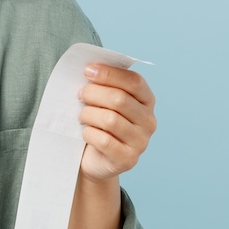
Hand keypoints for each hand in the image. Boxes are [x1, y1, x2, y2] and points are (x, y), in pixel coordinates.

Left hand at [77, 64, 156, 181]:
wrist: (94, 159)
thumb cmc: (98, 123)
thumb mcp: (103, 101)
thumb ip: (103, 84)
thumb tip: (91, 68)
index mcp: (147, 101)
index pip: (134, 81)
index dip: (110, 73)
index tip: (87, 70)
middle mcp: (149, 121)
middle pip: (120, 99)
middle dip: (94, 93)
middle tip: (80, 95)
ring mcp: (141, 142)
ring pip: (110, 120)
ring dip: (88, 114)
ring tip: (81, 116)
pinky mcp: (127, 159)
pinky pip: (104, 141)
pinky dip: (89, 134)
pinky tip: (85, 133)